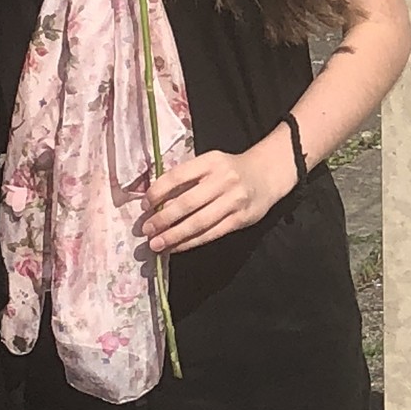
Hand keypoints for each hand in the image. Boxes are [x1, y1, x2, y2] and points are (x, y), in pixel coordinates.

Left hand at [142, 138, 291, 254]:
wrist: (266, 175)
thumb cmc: (230, 169)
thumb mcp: (209, 163)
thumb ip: (187, 177)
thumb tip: (155, 201)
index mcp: (211, 162)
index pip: (178, 176)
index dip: (158, 192)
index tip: (144, 205)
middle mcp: (223, 180)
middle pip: (187, 203)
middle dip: (163, 219)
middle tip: (145, 230)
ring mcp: (234, 201)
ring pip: (199, 223)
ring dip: (174, 235)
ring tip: (156, 244)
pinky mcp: (241, 219)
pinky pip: (211, 234)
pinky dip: (191, 242)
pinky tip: (176, 247)